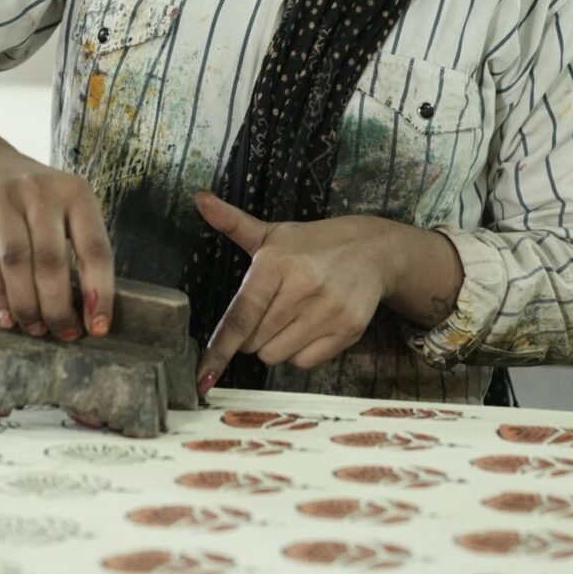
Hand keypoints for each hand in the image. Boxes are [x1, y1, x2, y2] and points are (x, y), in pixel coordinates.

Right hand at [0, 149, 113, 340]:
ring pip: (17, 264)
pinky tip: (5, 318)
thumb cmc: (34, 201)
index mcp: (76, 194)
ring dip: (27, 305)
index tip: (98, 327)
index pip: (95, 249)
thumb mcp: (64, 208)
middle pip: (52, 261)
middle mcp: (41, 193)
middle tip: (64, 334)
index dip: (99, 292)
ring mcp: (3, 200)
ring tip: (35, 329)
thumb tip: (85, 312)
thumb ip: (75, 249)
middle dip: (59, 306)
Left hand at [193, 191, 403, 389]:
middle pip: (254, 342)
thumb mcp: (273, 233)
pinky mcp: (348, 329)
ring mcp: (327, 311)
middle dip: (254, 334)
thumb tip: (200, 199)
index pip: (240, 316)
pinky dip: (300, 353)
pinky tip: (309, 327)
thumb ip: (233, 222)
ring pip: (277, 355)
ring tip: (291, 317)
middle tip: (271, 310)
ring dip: (275, 345)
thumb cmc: (314, 245)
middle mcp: (302, 288)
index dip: (219, 349)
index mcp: (276, 263)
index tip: (203, 375)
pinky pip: (305, 362)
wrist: (372, 250)